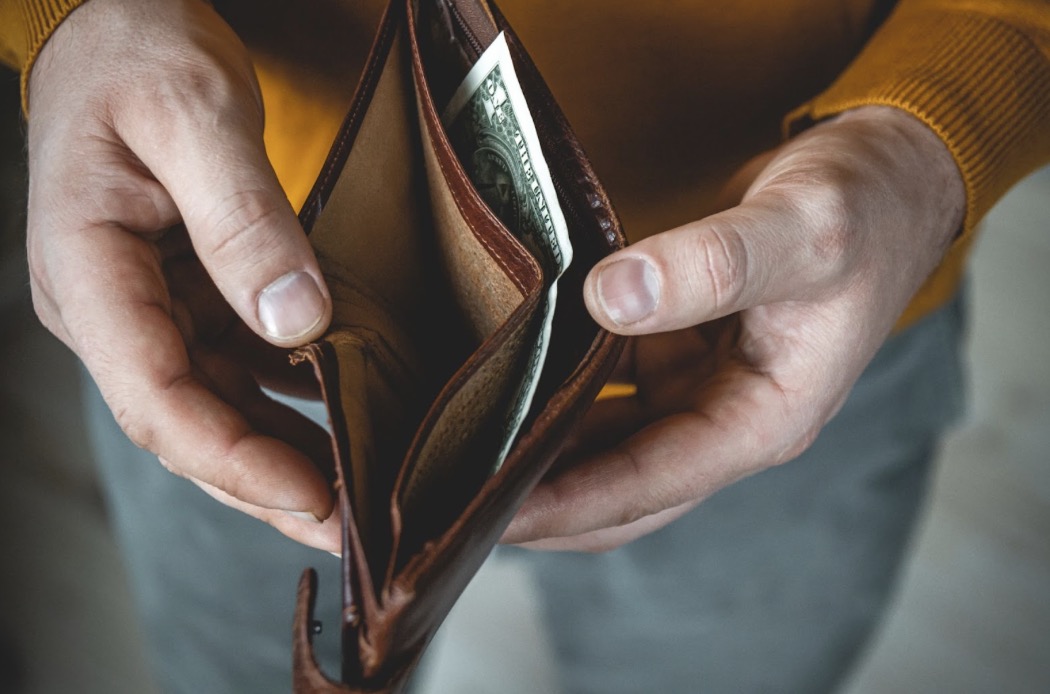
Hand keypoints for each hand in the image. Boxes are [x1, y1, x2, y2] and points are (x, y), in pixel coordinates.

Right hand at [26, 0, 339, 549]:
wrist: (118, 29)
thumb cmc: (141, 55)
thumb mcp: (194, 115)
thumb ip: (243, 219)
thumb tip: (297, 323)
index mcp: (88, 271)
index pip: (155, 397)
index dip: (234, 458)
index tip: (314, 493)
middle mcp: (110, 309)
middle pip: (186, 424)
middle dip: (265, 485)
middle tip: (349, 531)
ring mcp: (146, 310)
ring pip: (213, 408)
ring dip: (279, 459)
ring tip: (353, 498)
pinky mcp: (183, 301)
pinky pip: (232, 371)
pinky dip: (284, 406)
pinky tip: (338, 423)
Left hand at [504, 106, 964, 551]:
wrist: (887, 181)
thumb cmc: (862, 209)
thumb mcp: (800, 232)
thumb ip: (712, 264)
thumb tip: (610, 295)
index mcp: (767, 419)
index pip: (651, 482)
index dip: (568, 502)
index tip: (491, 512)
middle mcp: (732, 419)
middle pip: (625, 490)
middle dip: (548, 504)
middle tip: (461, 501)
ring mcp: (707, 391)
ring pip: (614, 447)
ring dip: (551, 456)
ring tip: (469, 453)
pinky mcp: (686, 358)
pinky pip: (616, 394)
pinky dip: (570, 397)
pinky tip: (518, 383)